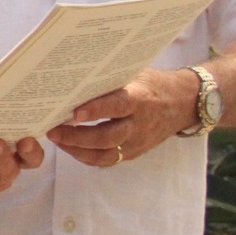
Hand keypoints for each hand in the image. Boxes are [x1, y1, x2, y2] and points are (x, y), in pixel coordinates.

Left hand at [48, 67, 197, 166]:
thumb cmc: (151, 83)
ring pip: (106, 154)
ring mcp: (138, 141)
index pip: (118, 106)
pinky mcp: (135, 152)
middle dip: (77, 136)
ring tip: (56, 139)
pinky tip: (70, 148)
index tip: (74, 112)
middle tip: (52, 130)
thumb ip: (110, 78)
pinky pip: (109, 160)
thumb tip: (74, 75)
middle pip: (108, 136)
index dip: (96, 110)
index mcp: (140, 99)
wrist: (183, 102)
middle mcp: (140, 123)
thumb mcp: (136, 73)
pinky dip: (87, 157)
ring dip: (78, 150)